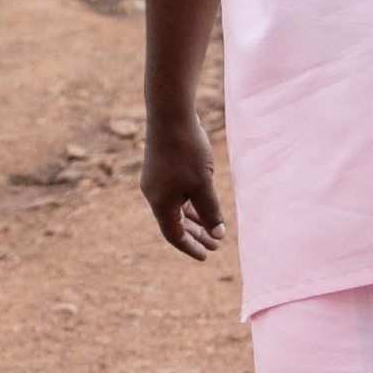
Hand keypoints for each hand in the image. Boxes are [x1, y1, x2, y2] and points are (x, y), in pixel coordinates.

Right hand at [141, 112, 225, 259]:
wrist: (170, 115)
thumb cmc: (187, 151)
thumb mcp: (203, 185)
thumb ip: (210, 211)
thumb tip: (218, 234)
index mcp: (160, 203)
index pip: (174, 235)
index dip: (191, 247)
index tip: (206, 256)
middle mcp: (154, 195)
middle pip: (175, 223)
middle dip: (196, 234)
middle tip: (216, 244)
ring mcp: (155, 181)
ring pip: (176, 208)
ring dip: (194, 219)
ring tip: (212, 227)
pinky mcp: (160, 168)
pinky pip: (175, 194)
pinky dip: (189, 203)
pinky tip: (203, 202)